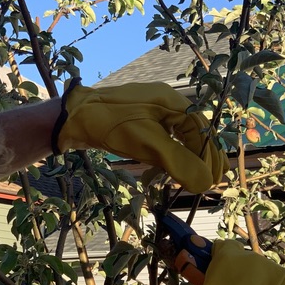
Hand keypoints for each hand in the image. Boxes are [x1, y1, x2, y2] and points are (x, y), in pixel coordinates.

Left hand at [53, 80, 228, 192]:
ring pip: (178, 136)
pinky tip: (173, 169)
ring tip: (197, 178)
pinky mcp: (138, 122)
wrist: (71, 117)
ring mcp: (150, 111)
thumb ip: (178, 161)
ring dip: (189, 157)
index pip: (200, 129)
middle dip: (203, 157)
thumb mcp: (147, 143)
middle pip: (193, 132)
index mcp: (171, 101)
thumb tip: (204, 183)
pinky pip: (163, 138)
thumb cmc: (109, 124)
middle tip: (211, 182)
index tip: (213, 180)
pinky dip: (171, 154)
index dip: (209, 156)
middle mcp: (164, 103)